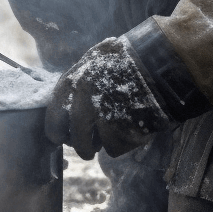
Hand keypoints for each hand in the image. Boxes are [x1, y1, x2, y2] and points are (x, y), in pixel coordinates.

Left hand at [45, 37, 169, 159]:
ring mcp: (102, 117)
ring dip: (102, 144)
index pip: (53, 118)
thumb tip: (63, 112)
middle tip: (87, 149)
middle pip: (73, 139)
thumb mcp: (93, 63)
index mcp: (72, 83)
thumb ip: (76, 86)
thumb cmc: (125, 62)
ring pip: (91, 147)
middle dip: (80, 146)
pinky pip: (113, 149)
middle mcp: (83, 100)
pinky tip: (131, 128)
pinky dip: (122, 143)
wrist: (159, 63)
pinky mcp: (122, 131)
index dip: (58, 131)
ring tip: (116, 130)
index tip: (63, 137)